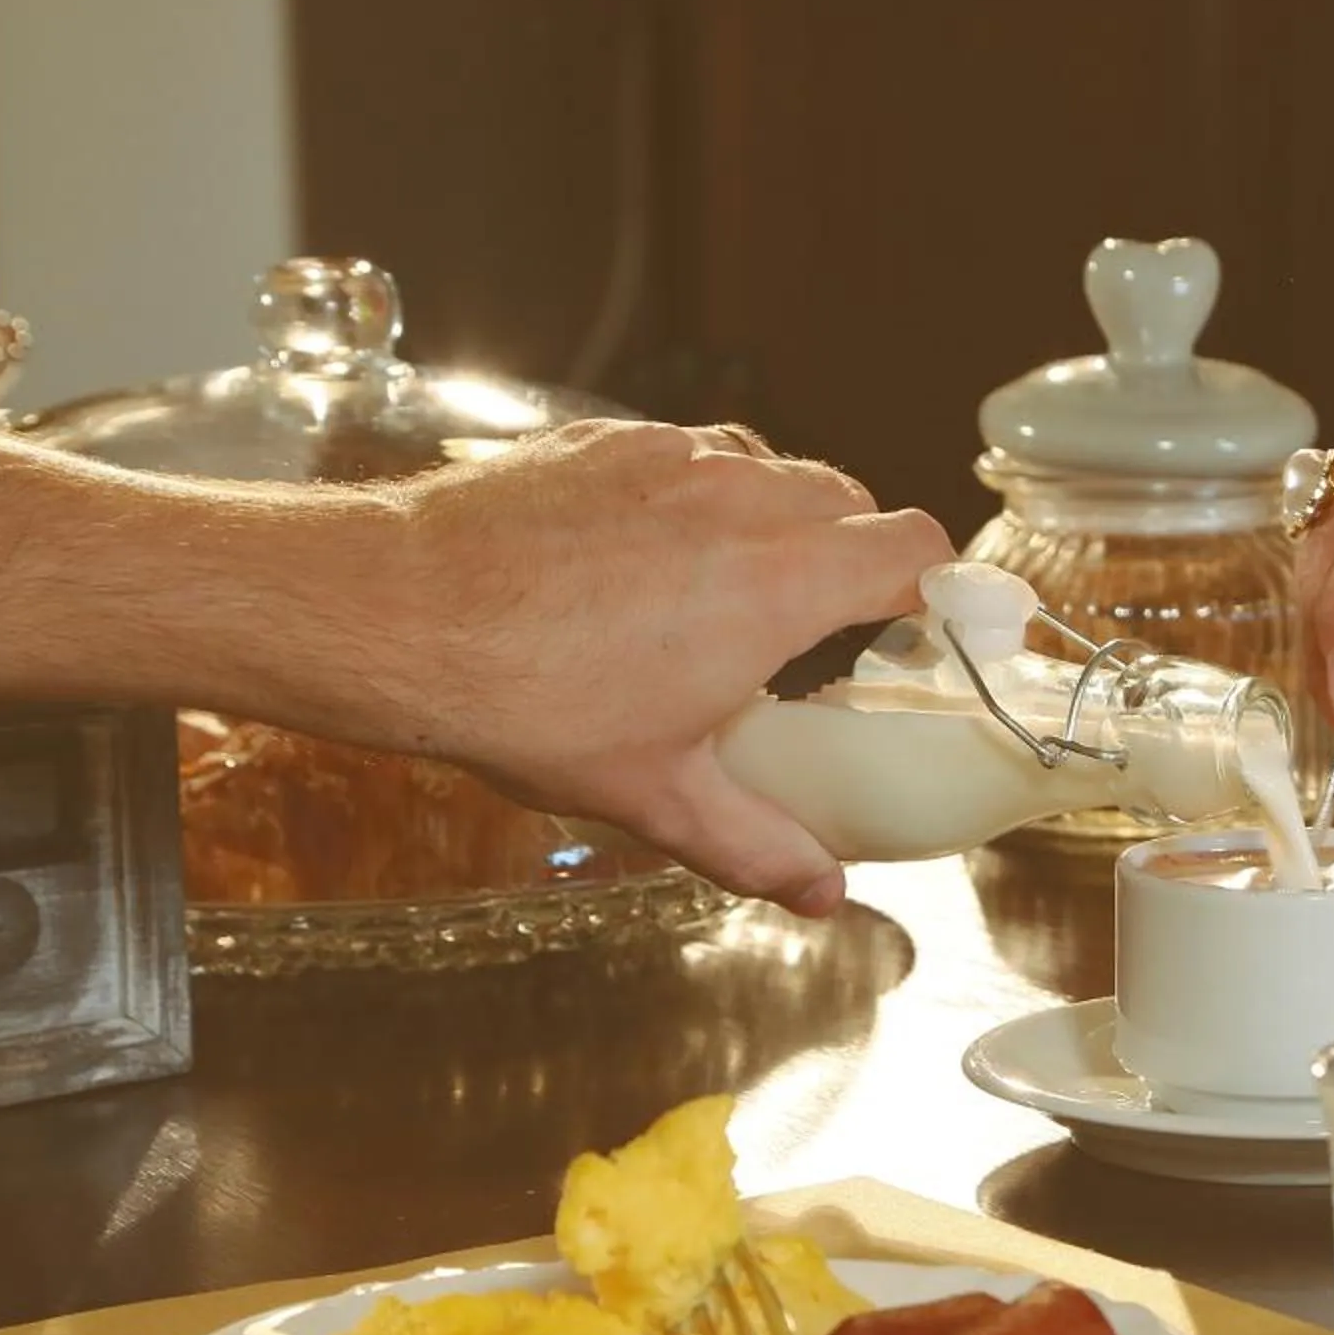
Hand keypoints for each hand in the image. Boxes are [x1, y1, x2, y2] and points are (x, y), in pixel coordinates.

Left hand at [356, 420, 952, 914]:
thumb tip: (822, 893)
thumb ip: (759, 843)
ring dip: (781, 520)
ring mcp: (673, 458)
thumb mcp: (657, 795)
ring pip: (771, 470)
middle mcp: (742, 500)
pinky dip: (698, 496)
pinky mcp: (608, 441)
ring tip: (737, 589)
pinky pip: (690, 455)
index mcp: (780, 584)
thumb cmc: (525, 700)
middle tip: (829, 624)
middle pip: (851, 503)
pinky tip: (652, 557)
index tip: (927, 624)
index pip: (914, 549)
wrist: (397, 614)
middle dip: (857, 557)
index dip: (936, 585)